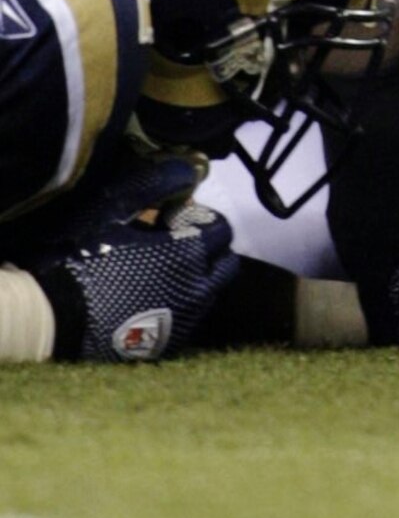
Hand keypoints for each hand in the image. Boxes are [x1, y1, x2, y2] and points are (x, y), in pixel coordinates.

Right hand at [26, 157, 236, 362]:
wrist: (54, 320)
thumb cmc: (85, 257)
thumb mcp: (116, 209)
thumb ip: (158, 184)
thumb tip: (190, 171)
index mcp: (190, 254)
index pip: (222, 228)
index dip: (199, 218)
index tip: (172, 218)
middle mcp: (197, 290)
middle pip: (224, 263)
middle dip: (207, 249)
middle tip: (172, 244)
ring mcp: (183, 322)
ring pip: (208, 292)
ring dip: (196, 277)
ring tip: (158, 271)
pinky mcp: (166, 346)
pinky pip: (188, 318)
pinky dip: (180, 303)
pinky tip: (148, 297)